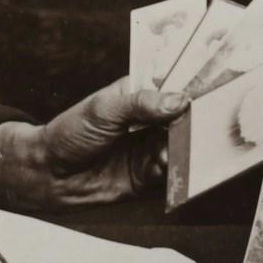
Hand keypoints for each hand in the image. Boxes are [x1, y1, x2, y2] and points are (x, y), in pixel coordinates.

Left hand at [0, 77, 187, 208]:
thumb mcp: (103, 109)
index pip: (173, 87)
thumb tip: (179, 100)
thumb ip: (141, 104)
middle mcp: (150, 121)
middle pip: (183, 119)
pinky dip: (173, 170)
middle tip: (201, 124)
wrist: (48, 174)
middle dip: (194, 122)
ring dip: (184, 148)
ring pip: (180, 146)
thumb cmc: (70, 133)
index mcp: (140, 95)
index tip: (213, 89)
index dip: (192, 89)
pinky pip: (170, 171)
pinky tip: (166, 165)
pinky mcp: (148, 175)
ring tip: (177, 148)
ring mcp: (150, 147)